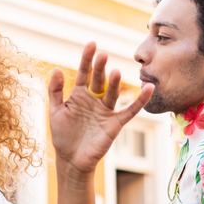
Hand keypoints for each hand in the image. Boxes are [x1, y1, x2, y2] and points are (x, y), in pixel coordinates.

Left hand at [48, 42, 153, 172]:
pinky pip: (130, 110)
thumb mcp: (55, 111)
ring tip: (116, 72)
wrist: (71, 159)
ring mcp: (106, 111)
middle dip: (100, 69)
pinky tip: (148, 88)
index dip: (87, 59)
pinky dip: (139, 100)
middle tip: (102, 55)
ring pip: (113, 93)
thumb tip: (56, 69)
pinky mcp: (115, 123)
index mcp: (79, 95)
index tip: (91, 44)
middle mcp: (94, 100)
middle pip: (99, 80)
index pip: (84, 73)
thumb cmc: (62, 134)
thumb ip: (55, 91)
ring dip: (115, 83)